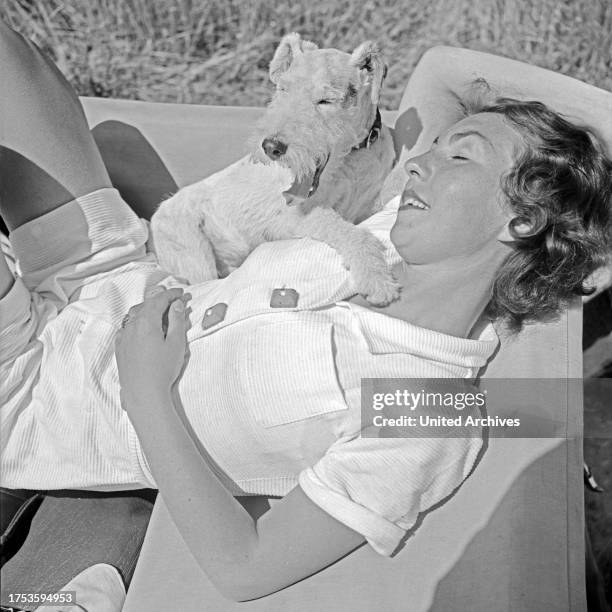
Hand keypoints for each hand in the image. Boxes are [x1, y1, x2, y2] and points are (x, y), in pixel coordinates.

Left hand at [115, 287, 189, 410]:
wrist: (143, 394)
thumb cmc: (162, 370)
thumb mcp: (176, 343)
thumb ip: (177, 321)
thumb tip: (176, 305)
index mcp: (147, 322)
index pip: (159, 300)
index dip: (171, 294)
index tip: (181, 293)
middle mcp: (132, 326)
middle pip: (146, 305)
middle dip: (160, 300)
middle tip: (173, 301)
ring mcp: (123, 337)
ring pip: (134, 315)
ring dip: (147, 310)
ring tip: (160, 313)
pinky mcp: (120, 348)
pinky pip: (127, 327)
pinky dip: (136, 322)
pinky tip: (143, 328)